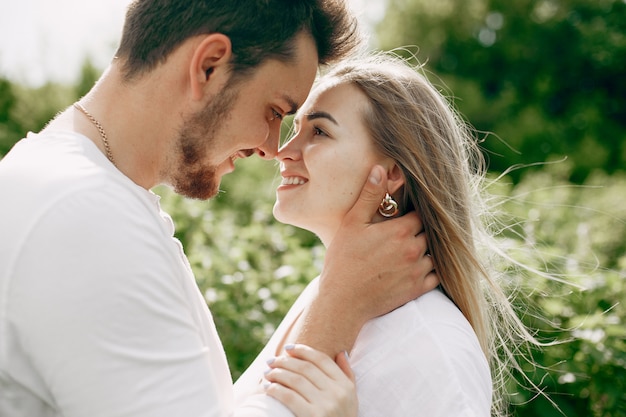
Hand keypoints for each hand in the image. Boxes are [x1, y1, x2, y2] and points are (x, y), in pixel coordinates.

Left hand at [265, 344, 356, 416]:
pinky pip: (288, 396)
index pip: (322, 360)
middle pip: (305, 367)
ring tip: (267, 372)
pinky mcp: (311, 416)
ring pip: (295, 379)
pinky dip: (275, 389)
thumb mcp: (352, 399)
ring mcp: (325, 405)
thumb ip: (348, 375)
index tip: (288, 348)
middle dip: (285, 361)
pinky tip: (267, 387)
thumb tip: (341, 352)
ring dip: (277, 373)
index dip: (303, 350)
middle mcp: (337, 393)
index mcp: (346, 386)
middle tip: (271, 360)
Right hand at [295, 165, 438, 355]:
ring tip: (410, 249)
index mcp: (401, 230)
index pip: (421, 213)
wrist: (343, 301)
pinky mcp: (417, 289)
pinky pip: (436, 276)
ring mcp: (418, 270)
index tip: (404, 214)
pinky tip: (417, 267)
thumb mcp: (352, 223)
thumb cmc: (343, 260)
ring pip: (434, 253)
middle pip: (428, 232)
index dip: (413, 212)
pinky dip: (430, 270)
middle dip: (418, 230)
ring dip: (425, 250)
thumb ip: (370, 195)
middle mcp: (415, 249)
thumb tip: (380, 169)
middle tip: (405, 230)